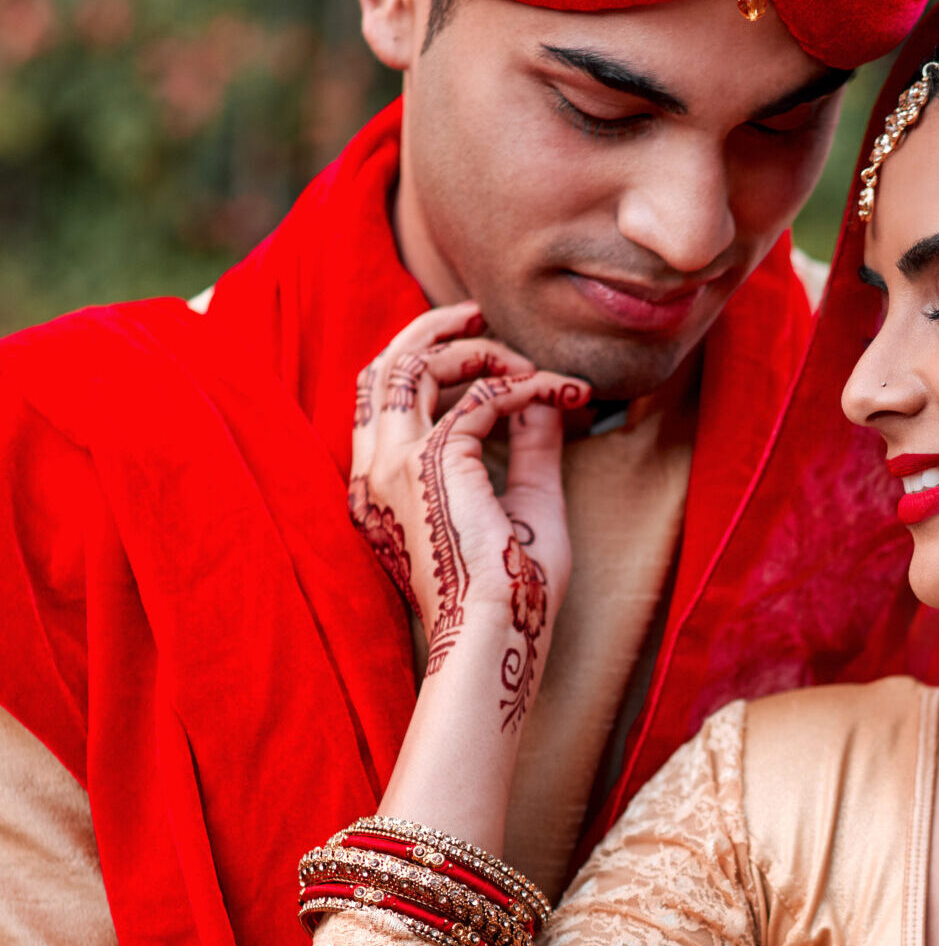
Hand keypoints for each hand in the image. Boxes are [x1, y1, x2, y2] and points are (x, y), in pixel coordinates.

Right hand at [350, 302, 587, 715]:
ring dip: (474, 350)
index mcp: (380, 487)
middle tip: (479, 315)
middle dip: (431, 331)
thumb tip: (542, 398)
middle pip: (381, 368)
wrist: (500, 631)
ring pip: (413, 366)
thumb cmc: (513, 590)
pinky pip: (480, 399)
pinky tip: (557, 395)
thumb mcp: (526, 504)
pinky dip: (522, 387)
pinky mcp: (433, 463)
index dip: (423, 364)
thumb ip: (529, 447)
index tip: (480, 358)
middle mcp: (374, 472)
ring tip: (524, 359)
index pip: (378, 399)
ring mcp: (396, 465)